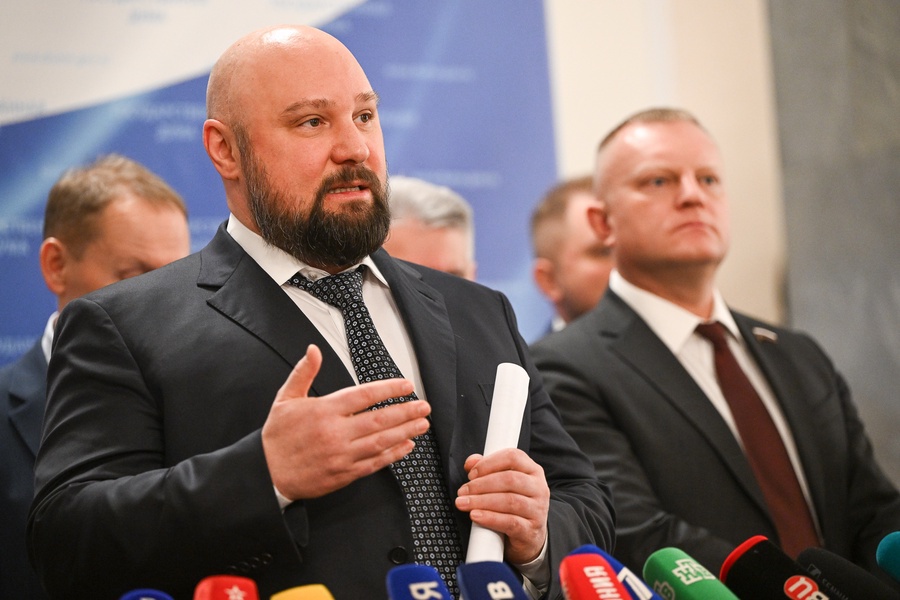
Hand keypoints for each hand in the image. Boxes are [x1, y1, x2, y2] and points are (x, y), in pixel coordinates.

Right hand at [262, 344, 431, 499]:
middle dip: (406, 411)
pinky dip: (393, 454)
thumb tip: (314, 350)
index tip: (407, 385)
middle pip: (380, 418)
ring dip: (405, 431)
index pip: (364, 395)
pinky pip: (374, 463)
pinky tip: (406, 446)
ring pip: (381, 441)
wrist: (266, 474)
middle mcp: (336, 432)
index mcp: (324, 410)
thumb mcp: (285, 399)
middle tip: (424, 406)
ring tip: (422, 424)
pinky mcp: (344, 474)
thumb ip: (303, 373)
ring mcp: (342, 455)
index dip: (389, 389)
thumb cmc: (277, 437)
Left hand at [455, 449, 549, 563]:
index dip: (489, 463)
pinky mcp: (531, 530)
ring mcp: (538, 509)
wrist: (529, 536)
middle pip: (510, 479)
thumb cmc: (514, 505)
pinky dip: (490, 518)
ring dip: (482, 501)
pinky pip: (510, 522)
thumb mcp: (503, 484)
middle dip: (481, 484)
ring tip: (465, 504)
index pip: (513, 457)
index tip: (471, 474)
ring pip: (509, 501)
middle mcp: (539, 488)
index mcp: (532, 470)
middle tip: (463, 491)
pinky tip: (476, 516)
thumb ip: (487, 468)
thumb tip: (470, 462)